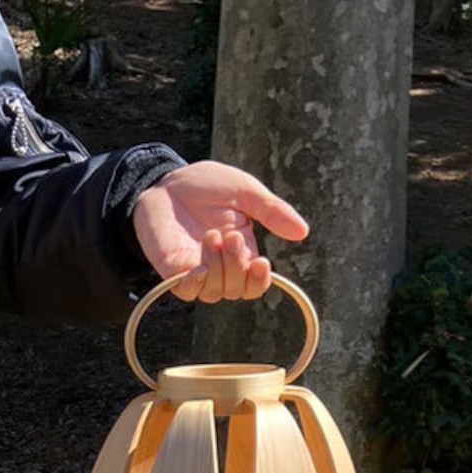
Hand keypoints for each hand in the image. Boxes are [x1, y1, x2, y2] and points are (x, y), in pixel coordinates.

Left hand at [132, 160, 309, 302]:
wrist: (168, 180)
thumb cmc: (207, 185)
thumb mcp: (245, 192)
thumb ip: (272, 211)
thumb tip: (302, 232)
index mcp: (242, 251)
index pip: (255, 283)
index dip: (260, 280)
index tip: (262, 262)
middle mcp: (220, 267)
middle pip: (237, 289)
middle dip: (237, 265)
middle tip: (230, 235)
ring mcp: (195, 271)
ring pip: (214, 292)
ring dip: (217, 267)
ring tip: (211, 235)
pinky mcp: (172, 271)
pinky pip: (186, 291)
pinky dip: (195, 283)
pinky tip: (198, 268)